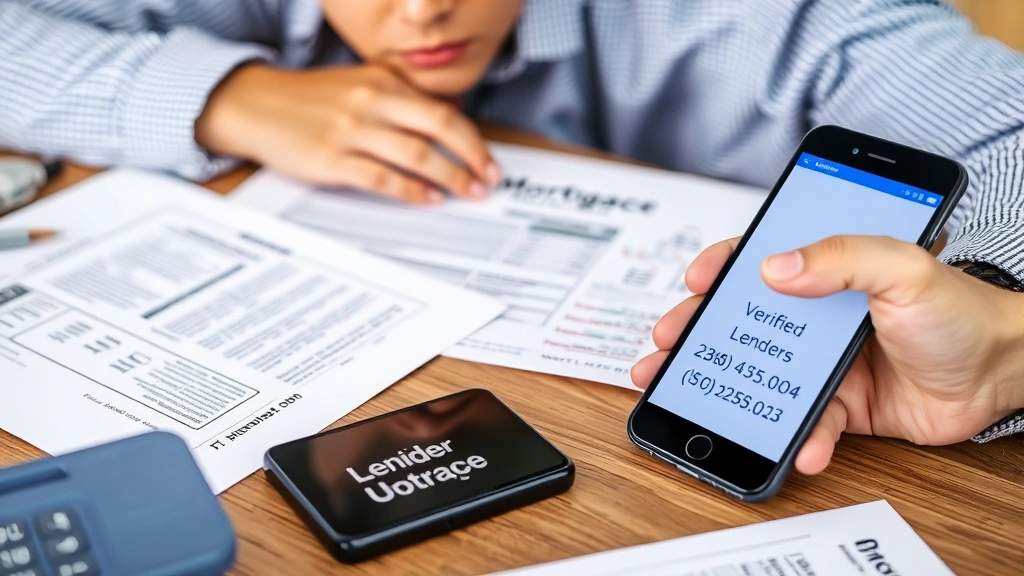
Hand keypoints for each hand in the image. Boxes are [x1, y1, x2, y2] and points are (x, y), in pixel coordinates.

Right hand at [195, 63, 500, 202]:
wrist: (255, 105)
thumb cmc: (311, 100)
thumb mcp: (360, 85)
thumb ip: (399, 101)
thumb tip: (446, 126)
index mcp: (383, 81)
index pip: (442, 111)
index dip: (473, 139)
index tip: (489, 160)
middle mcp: (372, 101)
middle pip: (439, 128)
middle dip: (472, 157)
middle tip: (489, 180)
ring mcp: (352, 130)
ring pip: (416, 155)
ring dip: (449, 178)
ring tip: (467, 193)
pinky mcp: (332, 159)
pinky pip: (382, 177)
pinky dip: (411, 190)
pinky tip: (428, 199)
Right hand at [632, 235, 1023, 474]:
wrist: (1004, 375)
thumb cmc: (963, 311)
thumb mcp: (903, 267)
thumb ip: (842, 256)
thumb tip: (775, 267)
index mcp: (831, 272)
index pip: (762, 261)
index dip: (723, 269)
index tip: (696, 280)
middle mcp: (820, 315)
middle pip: (745, 322)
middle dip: (699, 334)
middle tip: (666, 347)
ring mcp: (826, 362)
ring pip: (763, 375)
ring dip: (726, 389)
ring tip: (691, 397)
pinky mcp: (842, 405)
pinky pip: (807, 423)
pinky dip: (800, 439)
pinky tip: (800, 448)